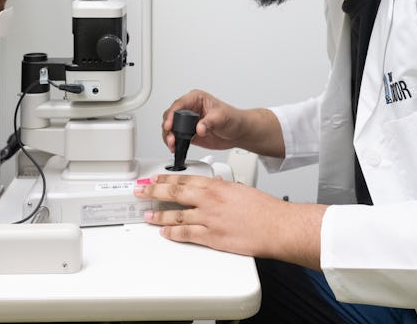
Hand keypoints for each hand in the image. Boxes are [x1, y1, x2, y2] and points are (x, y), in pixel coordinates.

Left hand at [134, 173, 325, 268]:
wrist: (275, 226)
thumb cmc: (263, 209)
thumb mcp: (240, 188)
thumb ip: (223, 186)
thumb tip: (214, 184)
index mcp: (215, 186)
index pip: (184, 179)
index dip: (165, 179)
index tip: (154, 179)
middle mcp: (209, 200)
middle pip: (174, 193)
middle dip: (154, 192)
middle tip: (140, 191)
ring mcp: (209, 219)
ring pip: (176, 215)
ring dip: (158, 214)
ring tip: (147, 214)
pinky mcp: (212, 237)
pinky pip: (187, 234)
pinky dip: (173, 233)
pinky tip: (164, 232)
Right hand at [162, 90, 246, 152]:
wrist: (238, 132)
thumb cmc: (233, 119)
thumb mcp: (222, 117)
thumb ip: (210, 122)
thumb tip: (199, 128)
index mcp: (196, 99)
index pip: (179, 104)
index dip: (172, 115)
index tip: (169, 125)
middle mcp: (189, 109)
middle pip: (171, 116)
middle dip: (168, 127)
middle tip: (171, 137)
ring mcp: (188, 122)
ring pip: (170, 127)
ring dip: (169, 136)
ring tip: (172, 144)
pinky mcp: (188, 133)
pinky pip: (176, 137)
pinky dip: (173, 143)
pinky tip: (174, 147)